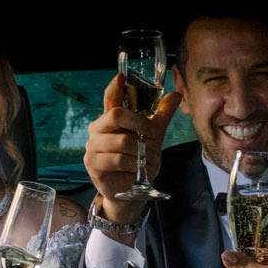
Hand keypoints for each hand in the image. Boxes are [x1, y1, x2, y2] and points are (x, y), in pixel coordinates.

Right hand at [84, 69, 181, 210]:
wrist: (130, 191)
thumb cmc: (138, 161)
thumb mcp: (152, 137)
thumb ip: (161, 116)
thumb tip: (176, 94)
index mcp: (109, 120)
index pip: (110, 98)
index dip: (115, 87)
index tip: (121, 77)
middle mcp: (97, 130)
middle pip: (116, 115)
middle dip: (140, 125)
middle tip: (152, 136)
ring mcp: (92, 147)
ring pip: (121, 141)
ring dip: (140, 153)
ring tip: (145, 161)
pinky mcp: (93, 164)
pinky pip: (118, 160)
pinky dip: (132, 166)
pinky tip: (135, 171)